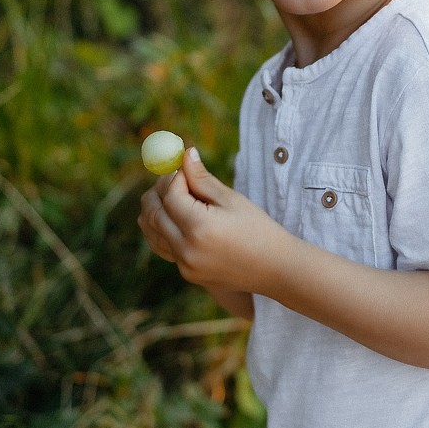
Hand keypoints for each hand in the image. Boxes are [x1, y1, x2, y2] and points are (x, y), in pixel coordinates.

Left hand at [138, 148, 280, 291]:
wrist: (276, 268)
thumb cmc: (259, 229)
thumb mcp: (232, 200)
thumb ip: (202, 178)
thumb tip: (184, 154)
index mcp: (200, 228)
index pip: (171, 195)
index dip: (174, 177)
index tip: (182, 167)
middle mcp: (187, 250)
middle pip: (153, 214)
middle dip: (158, 191)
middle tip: (171, 178)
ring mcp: (185, 265)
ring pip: (152, 232)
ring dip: (155, 210)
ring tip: (172, 195)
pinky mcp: (187, 274)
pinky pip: (164, 247)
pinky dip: (162, 230)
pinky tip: (175, 218)